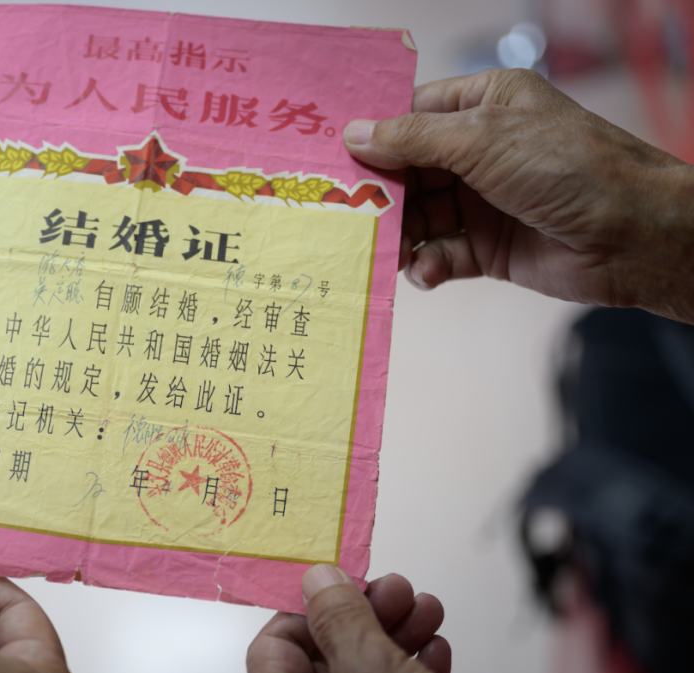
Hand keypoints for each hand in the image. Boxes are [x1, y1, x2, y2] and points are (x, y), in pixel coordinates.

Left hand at [247, 565, 472, 672]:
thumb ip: (340, 620)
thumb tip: (316, 581)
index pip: (272, 651)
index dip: (307, 610)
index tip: (341, 583)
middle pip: (325, 659)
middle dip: (364, 616)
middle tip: (395, 589)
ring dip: (396, 635)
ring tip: (426, 609)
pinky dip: (415, 670)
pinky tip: (436, 649)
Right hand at [343, 68, 693, 324]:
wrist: (633, 237)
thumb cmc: (570, 168)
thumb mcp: (482, 140)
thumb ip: (413, 139)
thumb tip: (355, 134)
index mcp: (484, 104)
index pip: (413, 114)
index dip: (374, 135)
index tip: (334, 157)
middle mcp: (480, 150)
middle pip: (406, 171)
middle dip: (380, 194)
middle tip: (349, 213)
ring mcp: (482, 200)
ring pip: (418, 217)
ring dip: (400, 236)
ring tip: (388, 251)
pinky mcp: (487, 247)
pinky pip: (439, 254)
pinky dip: (427, 265)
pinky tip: (426, 272)